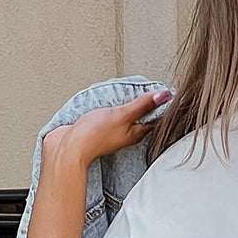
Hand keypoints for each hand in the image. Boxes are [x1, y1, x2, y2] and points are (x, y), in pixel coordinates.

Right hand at [43, 90, 168, 168]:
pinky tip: (114, 101)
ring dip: (132, 106)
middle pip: (143, 118)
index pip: (156, 118)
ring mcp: (113, 132)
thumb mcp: (122, 115)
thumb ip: (142, 105)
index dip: (163, 105)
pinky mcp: (99, 128)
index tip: (169, 92)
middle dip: (149, 105)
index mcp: (137, 133)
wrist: (68, 148)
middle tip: (156, 90)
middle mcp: (127, 134)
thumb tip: (164, 95)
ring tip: (139, 93)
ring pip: (128, 117)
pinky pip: (113, 116)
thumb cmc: (93, 135)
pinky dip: (116, 108)